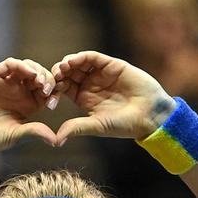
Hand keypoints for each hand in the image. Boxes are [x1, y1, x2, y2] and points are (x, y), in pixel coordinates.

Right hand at [0, 58, 57, 157]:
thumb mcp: (17, 135)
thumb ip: (35, 132)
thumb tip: (56, 141)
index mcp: (28, 104)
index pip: (47, 90)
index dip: (54, 91)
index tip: (54, 100)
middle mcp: (18, 91)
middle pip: (39, 75)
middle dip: (47, 79)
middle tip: (47, 89)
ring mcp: (6, 83)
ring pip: (26, 67)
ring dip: (36, 70)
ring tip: (39, 82)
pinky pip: (9, 64)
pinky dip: (21, 65)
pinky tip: (28, 73)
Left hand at [51, 51, 175, 144]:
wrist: (149, 115)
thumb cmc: (124, 124)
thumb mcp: (97, 125)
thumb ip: (77, 128)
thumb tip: (56, 140)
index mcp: (83, 98)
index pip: (63, 88)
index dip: (53, 88)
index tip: (47, 94)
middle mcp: (90, 84)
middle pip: (67, 73)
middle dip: (57, 74)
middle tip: (50, 78)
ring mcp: (100, 73)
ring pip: (77, 63)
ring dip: (66, 64)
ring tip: (60, 69)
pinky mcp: (111, 64)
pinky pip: (92, 57)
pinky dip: (81, 57)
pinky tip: (73, 62)